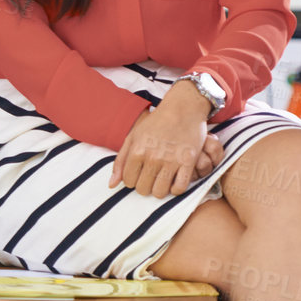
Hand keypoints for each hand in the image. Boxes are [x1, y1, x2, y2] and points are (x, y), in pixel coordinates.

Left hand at [109, 82, 218, 198]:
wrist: (183, 108)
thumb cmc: (156, 123)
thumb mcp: (133, 137)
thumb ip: (120, 161)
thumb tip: (111, 185)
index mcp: (137, 150)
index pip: (128, 181)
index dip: (132, 180)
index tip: (139, 173)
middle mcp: (153, 157)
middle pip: (143, 189)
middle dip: (145, 185)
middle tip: (150, 176)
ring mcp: (171, 161)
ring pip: (160, 192)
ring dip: (159, 190)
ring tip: (162, 179)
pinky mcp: (188, 162)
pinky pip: (179, 188)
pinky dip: (176, 190)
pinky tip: (174, 181)